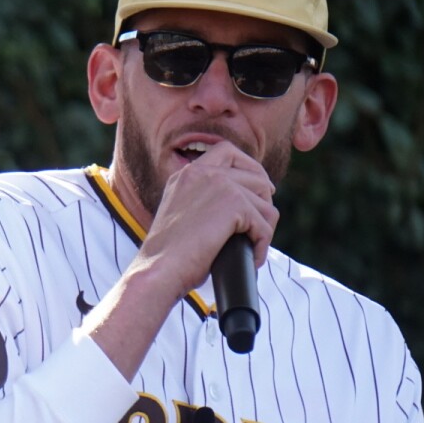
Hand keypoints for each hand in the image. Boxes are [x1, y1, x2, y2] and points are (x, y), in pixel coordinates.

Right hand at [84, 141, 278, 378]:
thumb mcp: (183, 216)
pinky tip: (251, 258)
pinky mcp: (234, 203)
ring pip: (265, 202)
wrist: (158, 270)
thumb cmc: (169, 257)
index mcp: (186, 174)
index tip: (256, 191)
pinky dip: (262, 245)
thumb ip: (205, 201)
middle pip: (256, 175)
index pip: (227, 151)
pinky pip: (265, 223)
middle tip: (259, 226)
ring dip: (264, 228)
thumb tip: (243, 205)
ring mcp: (219, 184)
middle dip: (264, 202)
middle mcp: (202, 172)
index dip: (249, 168)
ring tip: (251, 249)